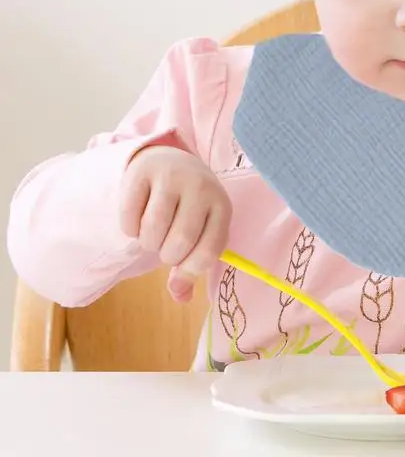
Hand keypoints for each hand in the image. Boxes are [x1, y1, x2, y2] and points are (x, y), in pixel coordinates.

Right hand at [120, 145, 231, 302]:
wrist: (169, 160)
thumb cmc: (187, 205)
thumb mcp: (200, 229)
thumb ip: (192, 264)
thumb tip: (181, 296)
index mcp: (222, 206)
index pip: (208, 252)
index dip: (189, 270)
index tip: (179, 268)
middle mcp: (201, 188)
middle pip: (179, 242)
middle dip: (166, 255)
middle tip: (165, 245)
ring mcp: (172, 177)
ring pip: (152, 231)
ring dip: (147, 243)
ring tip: (152, 234)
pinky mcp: (143, 173)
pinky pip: (129, 217)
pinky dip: (129, 228)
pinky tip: (137, 218)